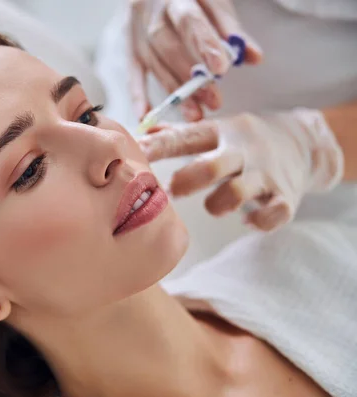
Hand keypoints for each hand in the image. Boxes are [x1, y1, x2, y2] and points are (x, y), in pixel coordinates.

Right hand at [126, 0, 262, 120]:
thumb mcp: (213, 2)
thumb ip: (231, 29)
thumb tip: (254, 57)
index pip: (189, 20)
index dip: (203, 45)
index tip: (220, 69)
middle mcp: (150, 10)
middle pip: (167, 46)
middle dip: (190, 76)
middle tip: (213, 100)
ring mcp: (135, 29)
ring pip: (153, 63)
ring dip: (174, 91)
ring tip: (195, 113)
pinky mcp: (128, 46)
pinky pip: (132, 72)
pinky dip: (137, 95)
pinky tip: (146, 115)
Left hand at [138, 110, 343, 230]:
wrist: (304, 142)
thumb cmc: (245, 141)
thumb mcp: (216, 130)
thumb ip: (179, 134)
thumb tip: (140, 133)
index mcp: (221, 133)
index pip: (185, 138)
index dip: (158, 147)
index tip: (136, 155)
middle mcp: (243, 151)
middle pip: (212, 166)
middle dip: (188, 180)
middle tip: (172, 191)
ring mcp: (265, 175)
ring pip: (237, 192)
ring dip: (218, 204)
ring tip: (213, 207)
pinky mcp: (286, 197)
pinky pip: (272, 214)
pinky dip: (259, 222)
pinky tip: (248, 221)